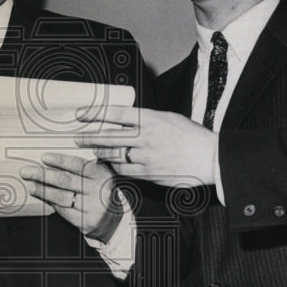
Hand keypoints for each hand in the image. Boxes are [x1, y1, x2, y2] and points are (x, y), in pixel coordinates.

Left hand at [20, 153, 123, 242]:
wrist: (114, 218)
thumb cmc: (100, 190)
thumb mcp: (98, 174)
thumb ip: (82, 167)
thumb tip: (52, 161)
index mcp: (101, 174)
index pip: (78, 165)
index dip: (60, 161)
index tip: (44, 158)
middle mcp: (97, 190)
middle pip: (66, 181)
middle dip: (43, 175)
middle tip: (28, 172)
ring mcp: (91, 207)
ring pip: (62, 197)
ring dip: (43, 190)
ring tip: (31, 185)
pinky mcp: (85, 221)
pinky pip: (64, 211)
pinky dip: (51, 203)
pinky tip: (42, 197)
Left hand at [75, 106, 217, 185]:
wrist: (209, 158)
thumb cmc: (191, 136)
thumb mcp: (168, 118)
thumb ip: (146, 120)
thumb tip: (126, 121)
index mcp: (151, 118)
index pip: (116, 113)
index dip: (95, 114)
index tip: (81, 115)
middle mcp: (146, 136)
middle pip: (109, 136)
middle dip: (89, 137)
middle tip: (77, 138)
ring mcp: (147, 156)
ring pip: (114, 155)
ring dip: (101, 153)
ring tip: (93, 151)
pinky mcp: (150, 173)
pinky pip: (125, 171)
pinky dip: (116, 167)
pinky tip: (112, 164)